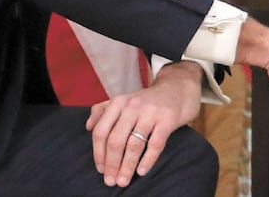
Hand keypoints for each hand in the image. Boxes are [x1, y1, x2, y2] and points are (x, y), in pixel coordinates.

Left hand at [86, 60, 202, 187]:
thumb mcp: (125, 99)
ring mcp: (151, 112)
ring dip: (127, 166)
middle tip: (110, 181)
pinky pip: (155, 143)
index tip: (100, 169)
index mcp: (119, 102)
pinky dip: (147, 160)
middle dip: (111, 164)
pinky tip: (142, 171)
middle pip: (115, 140)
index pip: (101, 131)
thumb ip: (104, 109)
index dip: (98, 153)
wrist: (179, 88)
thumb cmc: (149, 100)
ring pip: (134, 144)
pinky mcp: (168, 119)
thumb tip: (88, 126)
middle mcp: (133, 106)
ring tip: (123, 181)